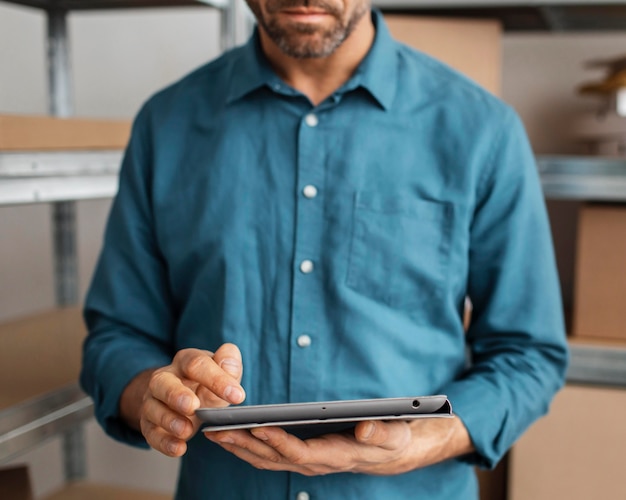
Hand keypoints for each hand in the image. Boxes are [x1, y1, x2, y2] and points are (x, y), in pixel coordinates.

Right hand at [121, 344, 245, 456]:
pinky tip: (179, 448)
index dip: (217, 379)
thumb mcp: (222, 371)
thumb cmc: (207, 384)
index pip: (196, 364)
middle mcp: (164, 378)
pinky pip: (151, 433)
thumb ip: (229, 363)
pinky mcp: (149, 424)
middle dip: (176, 394)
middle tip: (194, 407)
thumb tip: (229, 365)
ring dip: (168, 420)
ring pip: (152, 408)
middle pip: (162, 382)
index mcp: (185, 361)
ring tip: (187, 430)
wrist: (186, 399)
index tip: (238, 396)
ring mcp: (153, 401)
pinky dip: (164, 442)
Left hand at [205, 416, 472, 475]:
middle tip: (217, 429)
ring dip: (240, 447)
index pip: (300, 453)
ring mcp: (309, 461)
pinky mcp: (305, 455)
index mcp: (337, 455)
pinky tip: (233, 436)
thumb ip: (381, 432)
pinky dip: (249, 446)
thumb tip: (363, 431)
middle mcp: (318, 463)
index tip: (255, 427)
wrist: (396, 449)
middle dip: (244, 444)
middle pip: (274, 458)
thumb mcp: (396, 432)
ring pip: (268, 459)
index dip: (277, 442)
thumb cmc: (395, 436)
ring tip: (214, 432)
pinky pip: (271, 455)